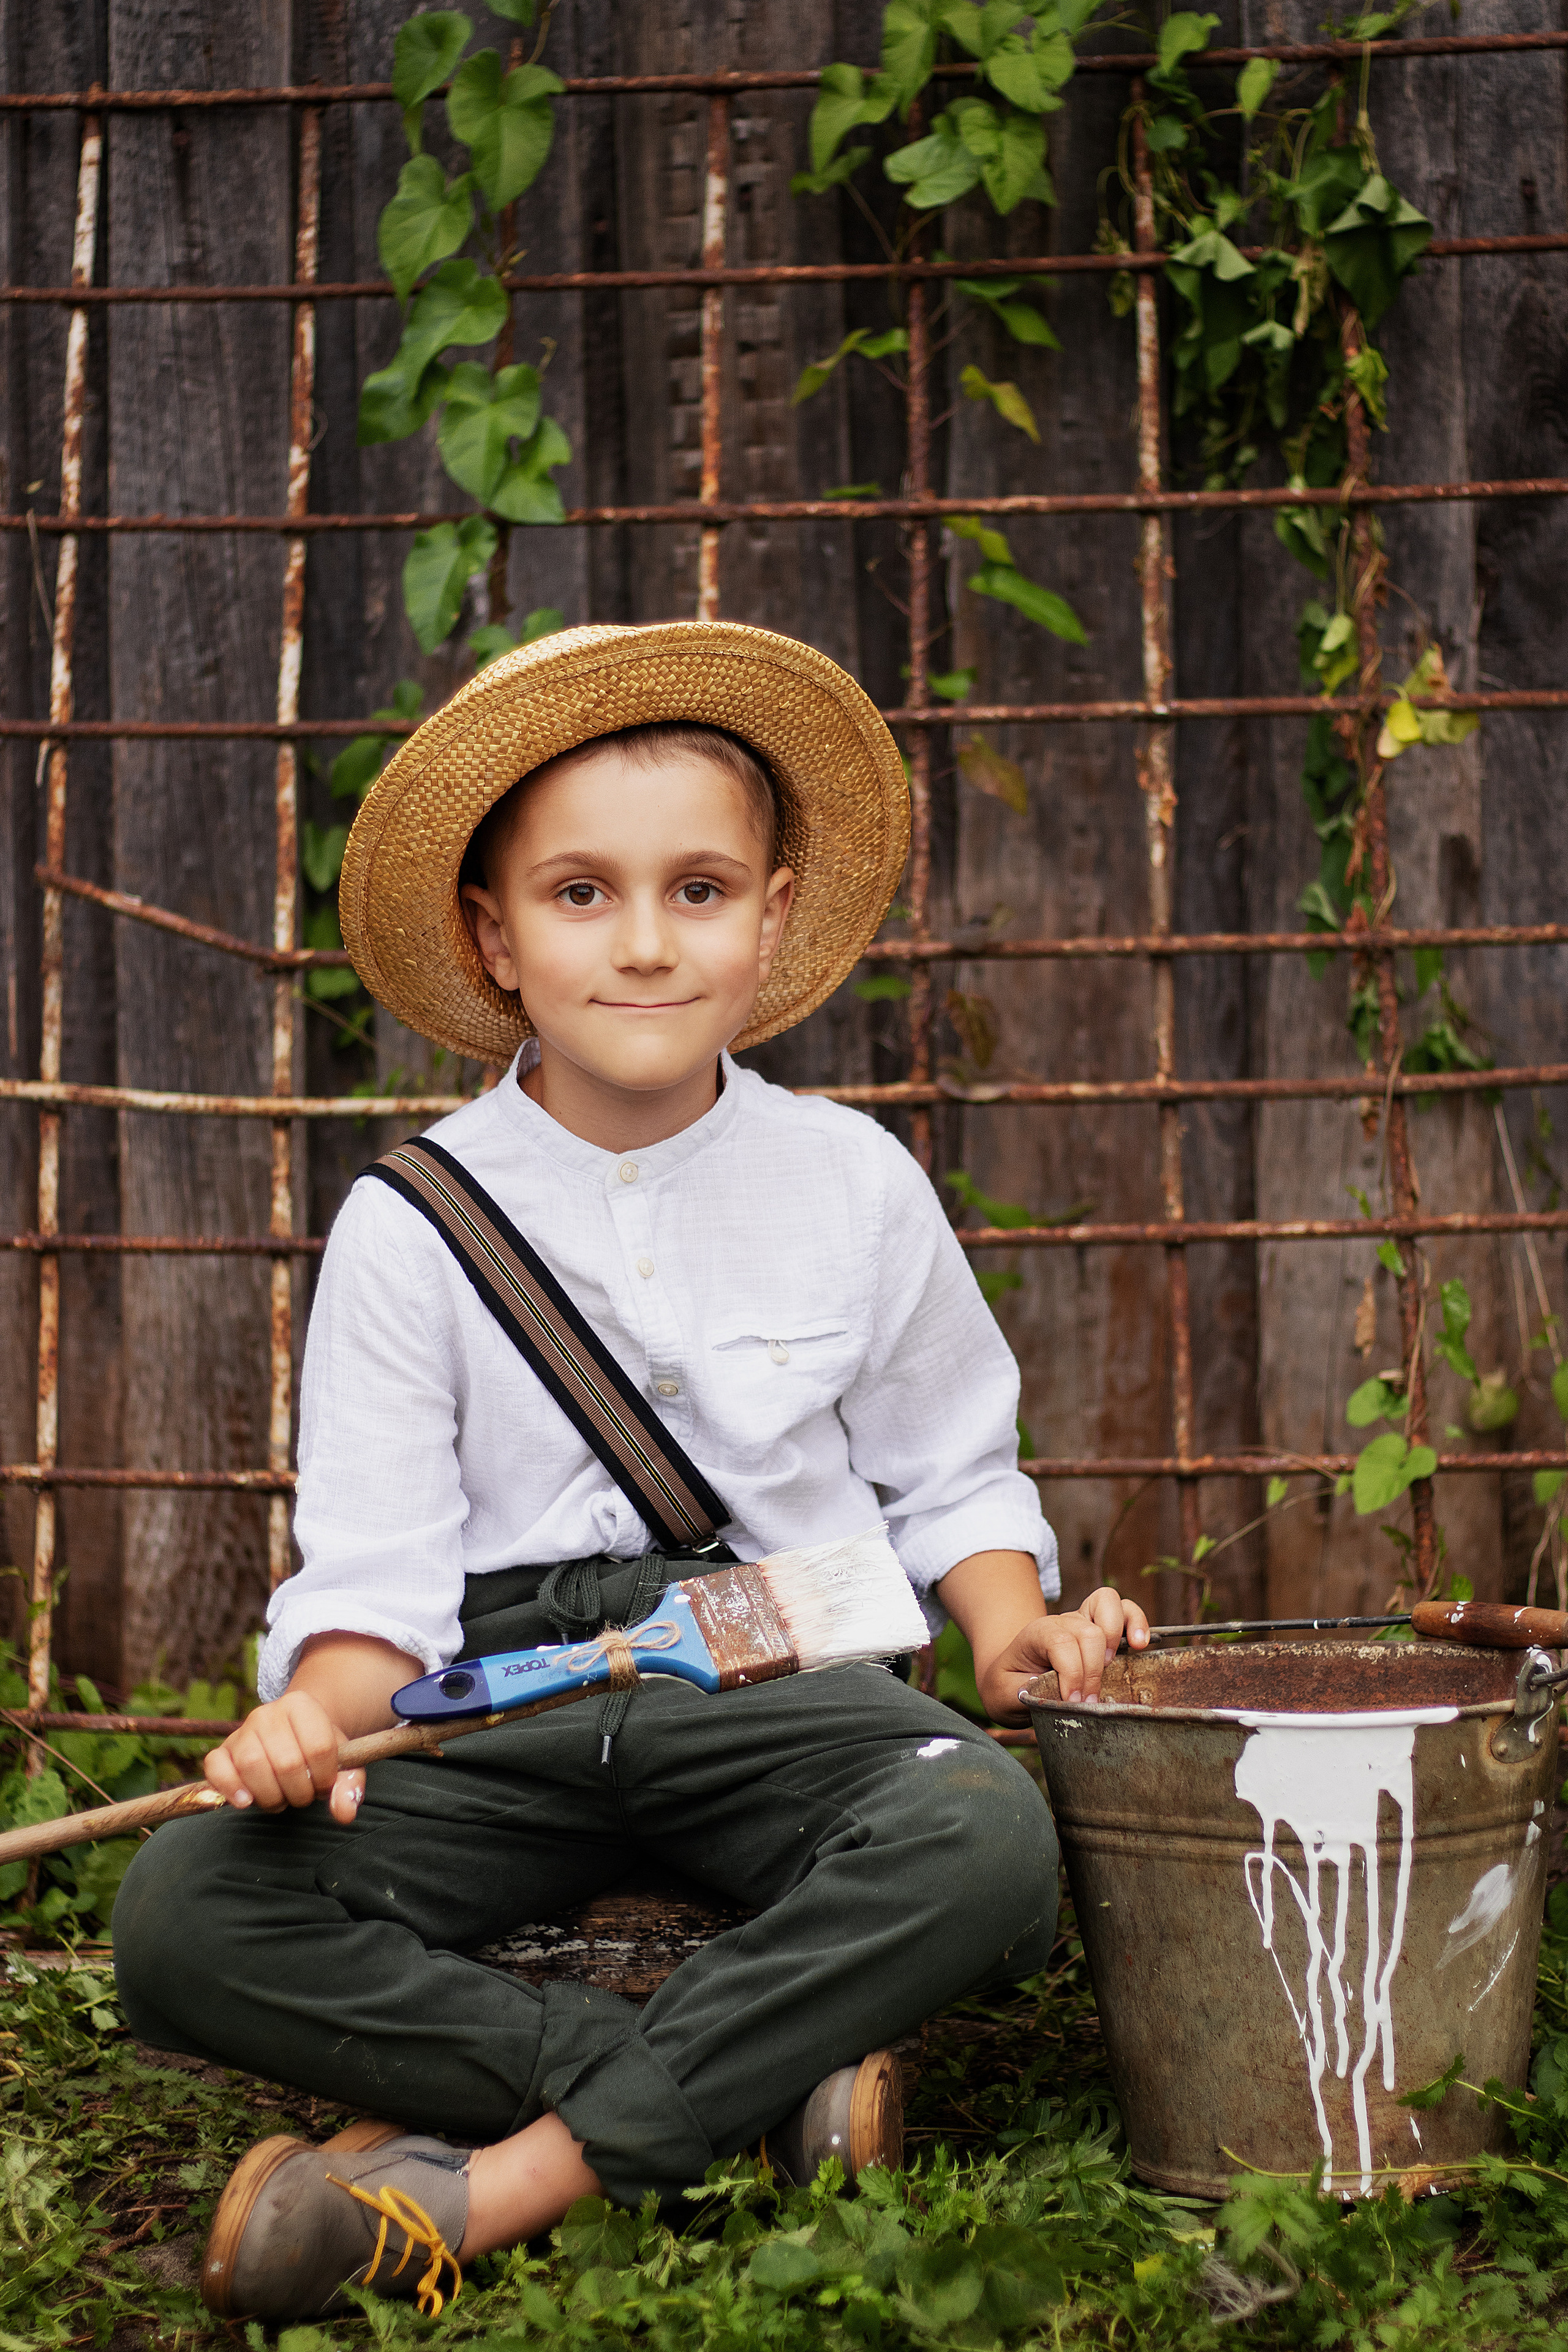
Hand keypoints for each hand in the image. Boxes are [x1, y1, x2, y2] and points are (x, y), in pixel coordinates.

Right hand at [203, 1690, 365, 1824]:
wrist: (290, 1737)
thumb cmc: (317, 1752)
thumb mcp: (342, 1761)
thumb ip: (349, 1784)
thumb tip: (344, 1813)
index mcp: (302, 1705)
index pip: (319, 1747)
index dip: (325, 1777)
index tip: (324, 1784)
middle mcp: (268, 1712)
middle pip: (287, 1762)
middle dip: (299, 1792)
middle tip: (303, 1795)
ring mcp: (242, 1730)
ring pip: (252, 1766)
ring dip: (271, 1796)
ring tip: (281, 1798)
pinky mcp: (222, 1750)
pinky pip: (216, 1767)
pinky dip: (230, 1788)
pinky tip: (246, 1801)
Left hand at [974, 1585, 1149, 1722]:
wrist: (1013, 1675)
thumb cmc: (1010, 1684)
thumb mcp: (1003, 1694)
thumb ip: (1022, 1693)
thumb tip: (1048, 1692)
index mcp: (1036, 1634)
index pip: (1059, 1641)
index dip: (1071, 1673)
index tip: (1072, 1703)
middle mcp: (1063, 1621)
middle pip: (1087, 1631)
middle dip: (1092, 1671)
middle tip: (1087, 1702)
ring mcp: (1085, 1621)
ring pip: (1108, 1603)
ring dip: (1115, 1634)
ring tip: (1112, 1664)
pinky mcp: (1104, 1630)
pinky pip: (1126, 1610)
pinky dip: (1137, 1623)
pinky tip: (1140, 1645)